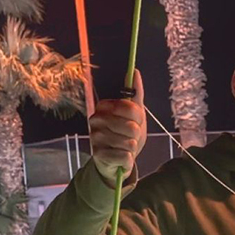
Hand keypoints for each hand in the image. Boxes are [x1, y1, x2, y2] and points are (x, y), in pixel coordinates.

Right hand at [89, 69, 146, 186]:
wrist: (117, 161)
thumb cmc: (126, 135)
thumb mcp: (135, 115)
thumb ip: (135, 94)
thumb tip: (135, 72)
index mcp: (104, 106)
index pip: (130, 107)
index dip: (138, 118)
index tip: (135, 121)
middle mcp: (96, 119)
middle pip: (132, 126)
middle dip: (136, 135)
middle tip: (130, 137)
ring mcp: (95, 137)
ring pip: (129, 142)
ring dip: (132, 148)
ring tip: (125, 147)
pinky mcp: (98, 155)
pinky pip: (124, 156)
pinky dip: (128, 159)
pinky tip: (122, 157)